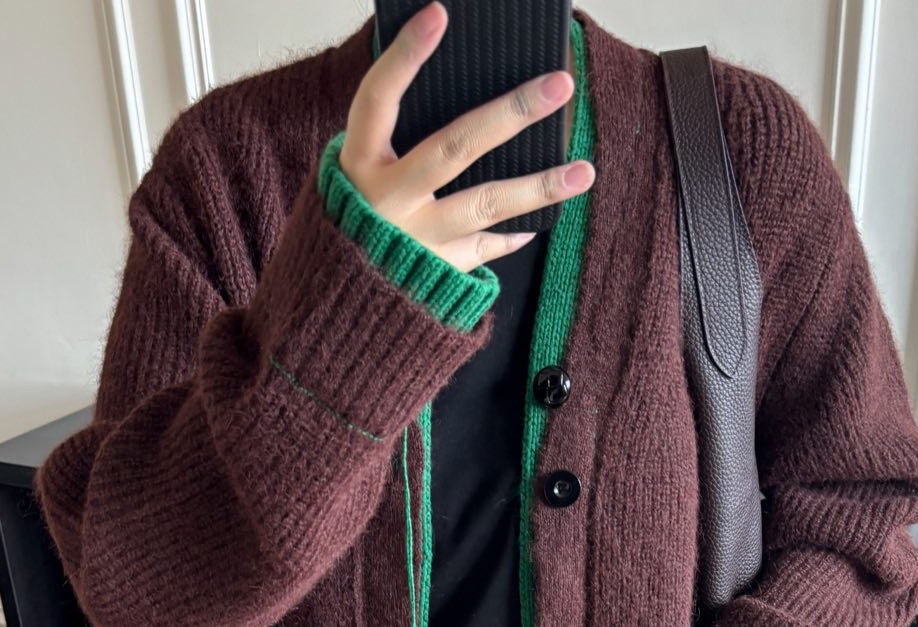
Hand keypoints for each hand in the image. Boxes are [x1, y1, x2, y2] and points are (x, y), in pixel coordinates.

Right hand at [339, 0, 595, 271]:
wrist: (334, 306)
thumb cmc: (355, 219)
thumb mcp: (359, 172)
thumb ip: (394, 138)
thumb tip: (461, 90)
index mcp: (358, 164)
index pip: (379, 98)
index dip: (406, 56)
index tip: (439, 14)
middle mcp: (385, 201)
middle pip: (454, 147)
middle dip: (511, 113)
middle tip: (559, 85)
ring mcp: (413, 241)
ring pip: (484, 204)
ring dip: (538, 186)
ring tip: (584, 171)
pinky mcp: (434, 275)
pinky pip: (482, 249)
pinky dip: (511, 233)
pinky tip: (539, 218)